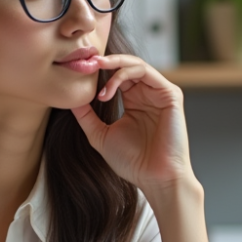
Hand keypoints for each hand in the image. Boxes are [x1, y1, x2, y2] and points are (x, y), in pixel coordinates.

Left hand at [71, 54, 194, 194]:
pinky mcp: (171, 95)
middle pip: (126, 65)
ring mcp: (160, 93)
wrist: (156, 179)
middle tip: (85, 62)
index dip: (98, 72)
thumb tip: (70, 100)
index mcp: (135, 101)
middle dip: (104, 62)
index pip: (116, 75)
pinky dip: (124, 75)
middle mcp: (148, 94)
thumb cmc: (132, 162)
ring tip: (95, 72)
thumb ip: (86, 117)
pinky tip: (108, 90)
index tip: (77, 71)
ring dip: (113, 66)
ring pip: (135, 64)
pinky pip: (146, 72)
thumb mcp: (100, 136)